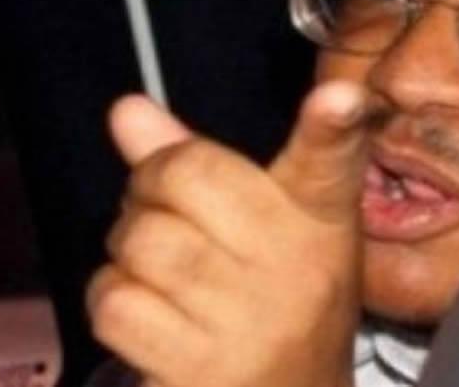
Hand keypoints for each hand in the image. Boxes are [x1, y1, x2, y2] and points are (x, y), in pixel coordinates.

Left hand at [86, 82, 370, 386]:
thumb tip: (126, 110)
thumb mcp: (266, 227)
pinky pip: (117, 303)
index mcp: (320, 218)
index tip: (342, 99)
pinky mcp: (205, 370)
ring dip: (129, 251)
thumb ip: (197, 162)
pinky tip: (153, 315)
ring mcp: (252, 321)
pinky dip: (116, 302)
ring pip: (140, 241)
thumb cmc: (279, 301)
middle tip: (169, 212)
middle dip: (150, 187)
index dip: (332, 124)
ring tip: (164, 272)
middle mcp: (295, 266)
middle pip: (182, 177)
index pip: (328, 162)